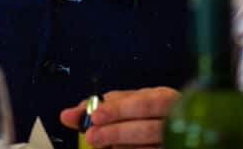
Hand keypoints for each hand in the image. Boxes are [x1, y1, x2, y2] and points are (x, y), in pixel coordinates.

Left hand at [60, 87, 179, 148]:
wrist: (175, 129)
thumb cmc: (145, 113)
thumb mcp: (124, 103)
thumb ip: (97, 106)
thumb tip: (67, 115)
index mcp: (163, 98)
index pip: (144, 102)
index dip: (120, 109)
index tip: (96, 115)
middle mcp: (175, 120)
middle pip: (148, 129)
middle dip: (117, 132)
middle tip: (92, 136)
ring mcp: (176, 141)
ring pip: (152, 147)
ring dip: (125, 147)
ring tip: (103, 147)